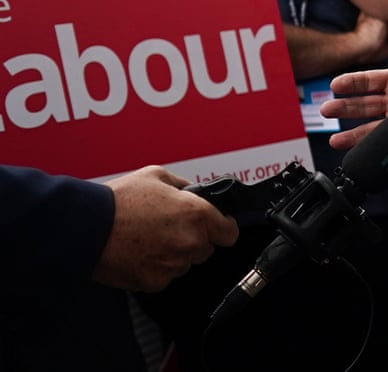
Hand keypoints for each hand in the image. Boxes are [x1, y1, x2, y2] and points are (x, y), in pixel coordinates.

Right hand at [93, 166, 238, 291]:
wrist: (87, 228)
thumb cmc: (120, 200)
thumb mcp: (157, 176)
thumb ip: (184, 186)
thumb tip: (194, 193)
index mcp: (197, 214)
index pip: (229, 232)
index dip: (222, 228)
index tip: (216, 226)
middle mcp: (190, 241)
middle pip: (206, 248)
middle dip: (193, 239)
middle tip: (169, 228)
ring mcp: (174, 264)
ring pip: (185, 263)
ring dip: (174, 254)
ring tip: (150, 239)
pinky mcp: (155, 282)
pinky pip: (165, 276)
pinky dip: (155, 268)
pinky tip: (139, 253)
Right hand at [322, 0, 387, 151]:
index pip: (371, 80)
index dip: (353, 82)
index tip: (336, 84)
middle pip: (364, 104)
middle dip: (345, 107)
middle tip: (326, 109)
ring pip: (370, 125)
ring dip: (351, 131)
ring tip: (333, 139)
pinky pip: (386, 143)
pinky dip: (370, 148)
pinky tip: (355, 154)